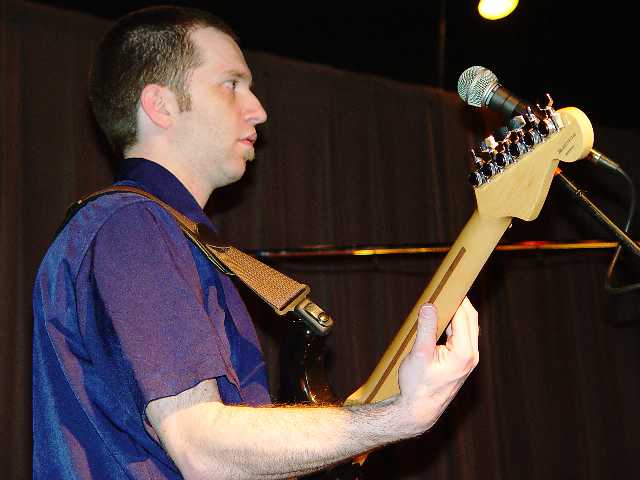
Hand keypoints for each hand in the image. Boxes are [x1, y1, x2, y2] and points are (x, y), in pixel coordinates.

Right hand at [396, 297, 478, 434]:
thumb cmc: (417, 385)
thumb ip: (426, 328)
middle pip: (471, 319)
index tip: (448, 285)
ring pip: (469, 327)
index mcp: (463, 353)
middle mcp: (471, 355)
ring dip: (457, 314)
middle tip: (444, 290)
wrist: (419, 410)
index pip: (464, 317)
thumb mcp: (418, 354)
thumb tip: (429, 305)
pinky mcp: (464, 362)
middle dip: (459, 303)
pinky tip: (443, 321)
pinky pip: (464, 336)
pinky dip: (456, 325)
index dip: (456, 299)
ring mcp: (469, 359)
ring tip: (441, 303)